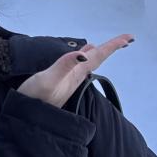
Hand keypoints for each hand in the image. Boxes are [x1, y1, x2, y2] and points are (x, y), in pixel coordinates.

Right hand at [17, 33, 132, 108]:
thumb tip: (85, 54)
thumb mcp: (49, 79)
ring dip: (100, 53)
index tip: (129, 38)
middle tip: (127, 39)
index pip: (98, 56)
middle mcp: (76, 76)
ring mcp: (69, 80)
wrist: (26, 118)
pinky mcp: (61, 82)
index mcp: (76, 73)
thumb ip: (65, 65)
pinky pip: (79, 66)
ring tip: (109, 46)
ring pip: (90, 62)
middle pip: (98, 58)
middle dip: (112, 48)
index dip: (113, 45)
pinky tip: (84, 56)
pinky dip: (86, 57)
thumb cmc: (35, 98)